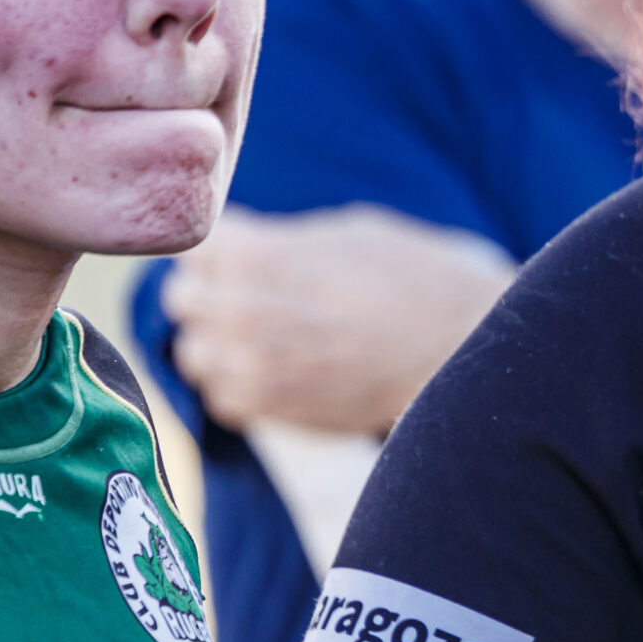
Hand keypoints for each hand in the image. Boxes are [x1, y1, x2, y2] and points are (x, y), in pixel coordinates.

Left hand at [162, 206, 514, 437]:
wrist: (462, 349)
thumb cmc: (416, 278)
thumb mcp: (349, 231)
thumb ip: (281, 240)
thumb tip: (242, 247)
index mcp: (257, 254)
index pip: (193, 245)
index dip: (222, 245)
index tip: (245, 249)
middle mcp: (240, 312)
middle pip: (179, 298)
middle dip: (210, 290)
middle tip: (250, 291)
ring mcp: (252, 367)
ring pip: (190, 352)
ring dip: (217, 341)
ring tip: (261, 334)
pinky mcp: (271, 410)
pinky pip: (220, 398)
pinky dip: (237, 384)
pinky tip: (275, 370)